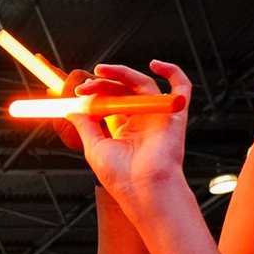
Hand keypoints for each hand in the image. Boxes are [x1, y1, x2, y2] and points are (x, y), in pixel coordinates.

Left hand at [70, 62, 192, 212]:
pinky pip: (182, 88)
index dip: (95, 93)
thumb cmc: (121, 176)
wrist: (142, 189)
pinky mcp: (174, 115)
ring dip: (122, 74)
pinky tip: (157, 65)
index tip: (77, 93)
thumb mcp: (94, 146)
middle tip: (84, 87)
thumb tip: (71, 109)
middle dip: (102, 84)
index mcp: (124, 129)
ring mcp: (158, 116)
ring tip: (101, 71)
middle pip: (124, 90)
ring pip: (143, 84)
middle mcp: (142, 120)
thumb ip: (84, 125)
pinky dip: (173, 72)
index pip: (110, 102)